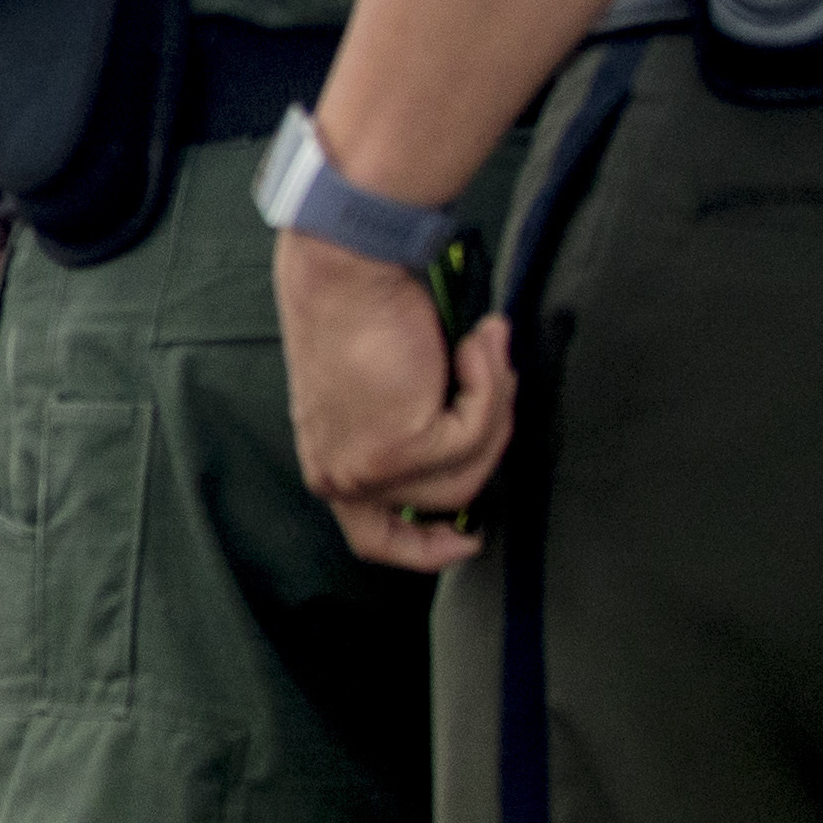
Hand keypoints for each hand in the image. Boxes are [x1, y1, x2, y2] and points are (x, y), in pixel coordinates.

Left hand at [278, 232, 514, 570]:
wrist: (344, 271)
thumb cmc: (364, 314)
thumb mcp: (383, 392)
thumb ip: (416, 433)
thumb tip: (477, 449)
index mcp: (330, 465)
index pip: (373, 538)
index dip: (424, 551)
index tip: (467, 542)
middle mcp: (340, 479)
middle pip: (450, 496)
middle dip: (488, 436)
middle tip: (493, 374)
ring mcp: (370, 471)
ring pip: (472, 467)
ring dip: (493, 404)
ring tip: (478, 348)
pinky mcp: (401, 450)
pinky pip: (477, 434)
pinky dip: (488, 385)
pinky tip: (470, 344)